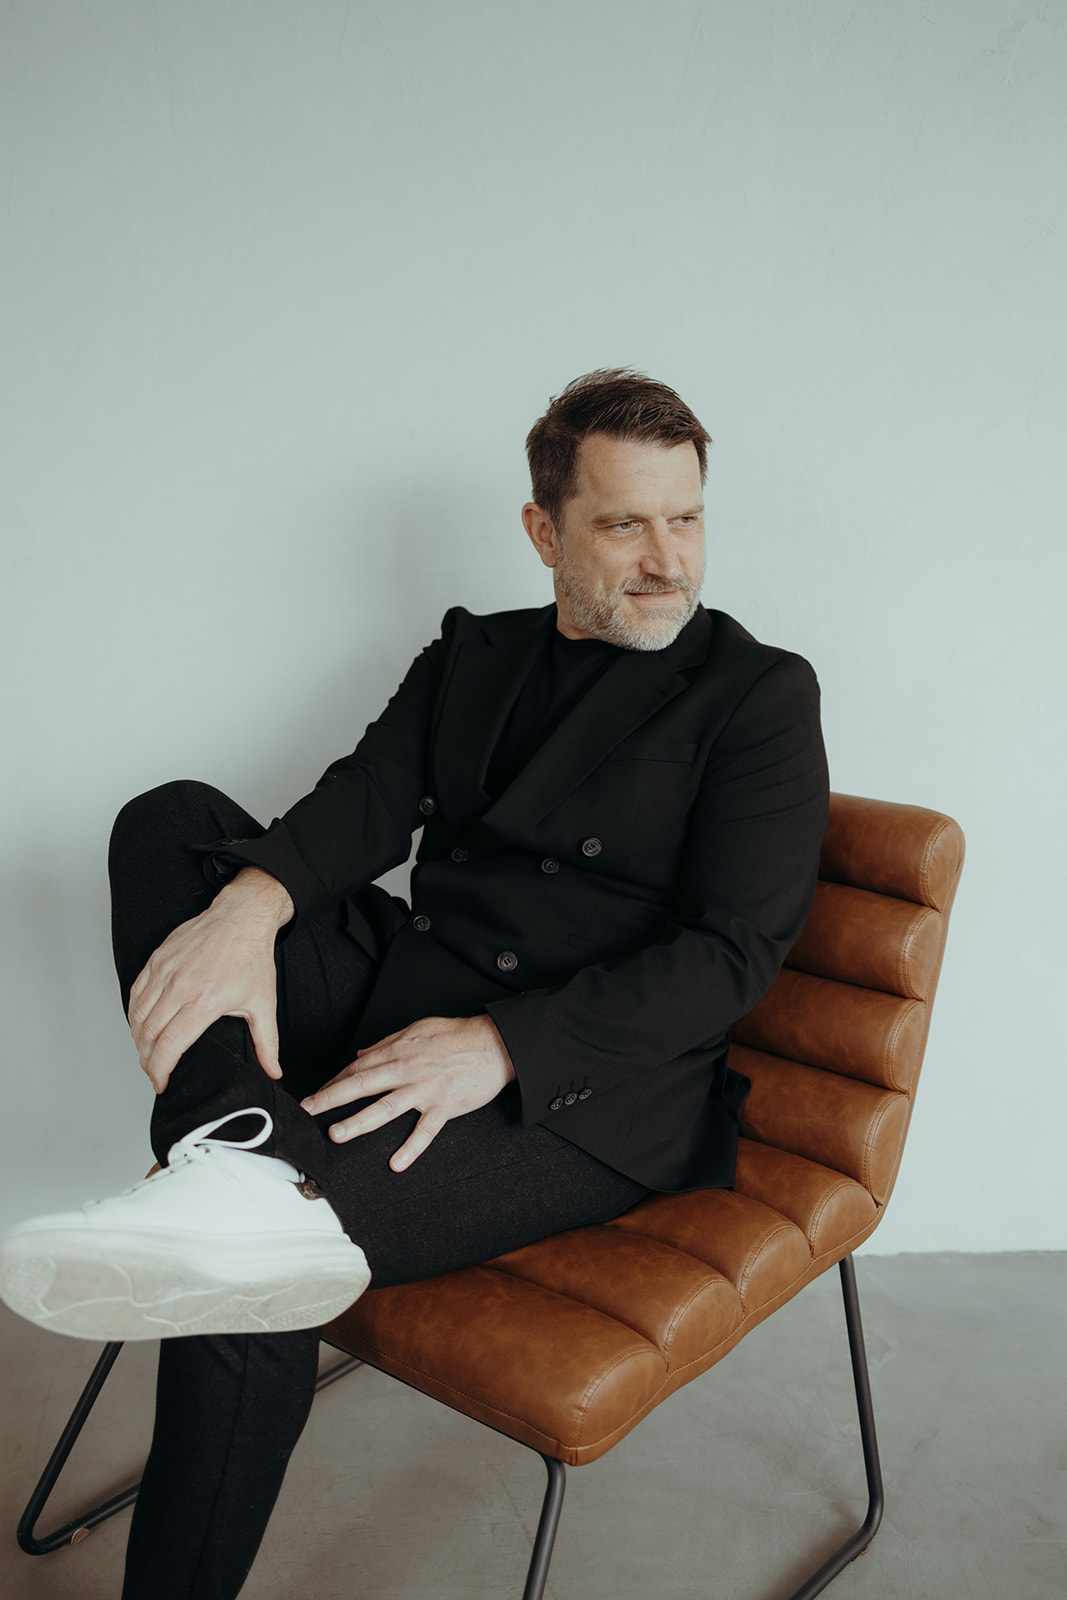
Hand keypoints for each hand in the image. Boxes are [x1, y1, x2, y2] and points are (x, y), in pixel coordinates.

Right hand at [127, 868, 293, 1093]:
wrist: (242, 916)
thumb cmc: (253, 958)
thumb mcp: (264, 1004)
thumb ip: (267, 1043)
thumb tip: (273, 1072)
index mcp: (205, 1001)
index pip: (169, 1046)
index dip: (160, 1071)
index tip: (162, 1084)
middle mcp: (180, 986)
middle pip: (148, 1034)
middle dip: (147, 1061)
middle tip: (154, 1073)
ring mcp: (165, 970)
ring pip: (137, 1014)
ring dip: (137, 1039)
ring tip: (147, 1054)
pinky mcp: (157, 959)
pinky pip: (135, 993)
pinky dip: (133, 1014)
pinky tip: (141, 1026)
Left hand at [300, 1014, 515, 1170]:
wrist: (494, 1044)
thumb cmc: (457, 1035)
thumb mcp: (418, 1029)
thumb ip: (387, 1043)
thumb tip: (361, 1054)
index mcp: (399, 1050)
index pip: (359, 1067)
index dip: (335, 1081)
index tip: (317, 1094)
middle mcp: (408, 1070)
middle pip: (362, 1085)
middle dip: (331, 1098)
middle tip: (308, 1110)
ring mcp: (425, 1090)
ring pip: (386, 1108)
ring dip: (359, 1121)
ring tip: (337, 1134)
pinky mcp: (445, 1106)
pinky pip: (425, 1131)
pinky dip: (411, 1148)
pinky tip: (396, 1163)